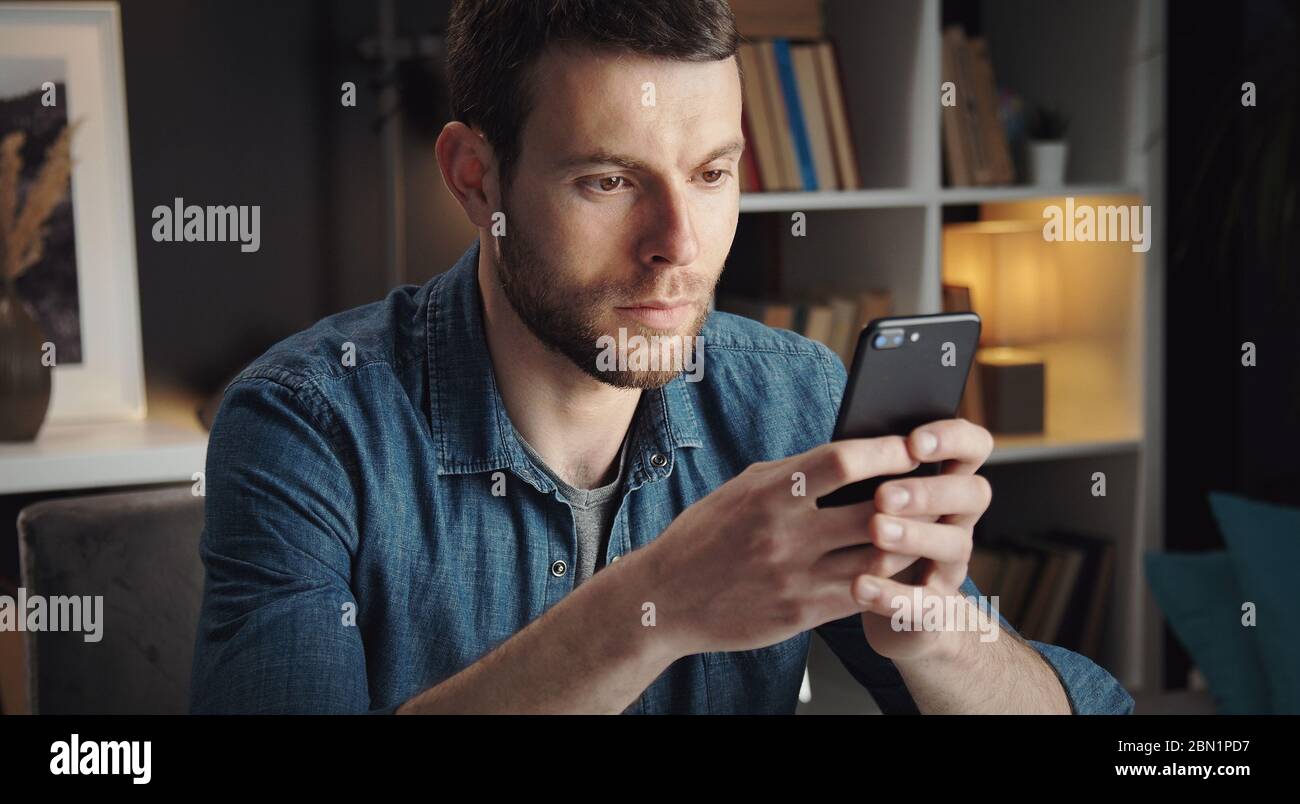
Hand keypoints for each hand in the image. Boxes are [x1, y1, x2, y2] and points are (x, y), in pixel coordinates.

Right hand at [638, 433, 928, 657]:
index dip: (888, 451)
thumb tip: (851, 455)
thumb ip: (795, 473)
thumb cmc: (707, 535)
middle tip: (936, 488)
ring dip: (910, 543)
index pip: (843, 461)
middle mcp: (783, 533)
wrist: (666, 599)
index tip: (913, 445)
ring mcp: (794, 577)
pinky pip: (862, 594)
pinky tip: (897, 567)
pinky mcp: (802, 614)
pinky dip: (887, 579)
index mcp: (769, 492)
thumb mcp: (744, 489)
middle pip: (874, 511)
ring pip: (879, 558)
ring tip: (925, 528)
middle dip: (913, 499)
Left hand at [849, 418, 994, 660]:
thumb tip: (845, 438)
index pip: (973, 446)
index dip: (952, 439)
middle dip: (929, 491)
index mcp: (945, 483)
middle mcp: (958, 521)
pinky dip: (891, 595)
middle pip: (973, 494)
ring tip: (875, 530)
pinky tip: (859, 585)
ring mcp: (951, 566)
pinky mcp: (934, 609)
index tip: (914, 441)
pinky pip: (923, 603)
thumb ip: (868, 471)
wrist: (895, 617)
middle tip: (883, 495)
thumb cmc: (872, 539)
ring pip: (954, 545)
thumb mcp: (868, 498)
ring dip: (915, 536)